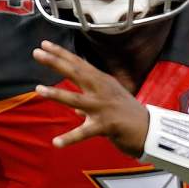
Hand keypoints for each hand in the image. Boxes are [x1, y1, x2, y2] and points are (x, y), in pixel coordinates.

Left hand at [31, 40, 149, 156]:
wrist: (152, 130)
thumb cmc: (128, 115)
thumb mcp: (110, 102)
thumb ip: (91, 102)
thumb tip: (75, 110)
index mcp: (103, 82)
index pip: (80, 64)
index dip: (62, 53)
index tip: (44, 45)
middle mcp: (103, 90)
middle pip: (77, 73)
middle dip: (56, 62)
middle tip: (37, 52)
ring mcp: (104, 107)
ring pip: (76, 100)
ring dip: (57, 94)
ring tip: (38, 90)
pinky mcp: (107, 126)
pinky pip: (85, 132)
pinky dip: (70, 138)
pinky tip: (56, 143)